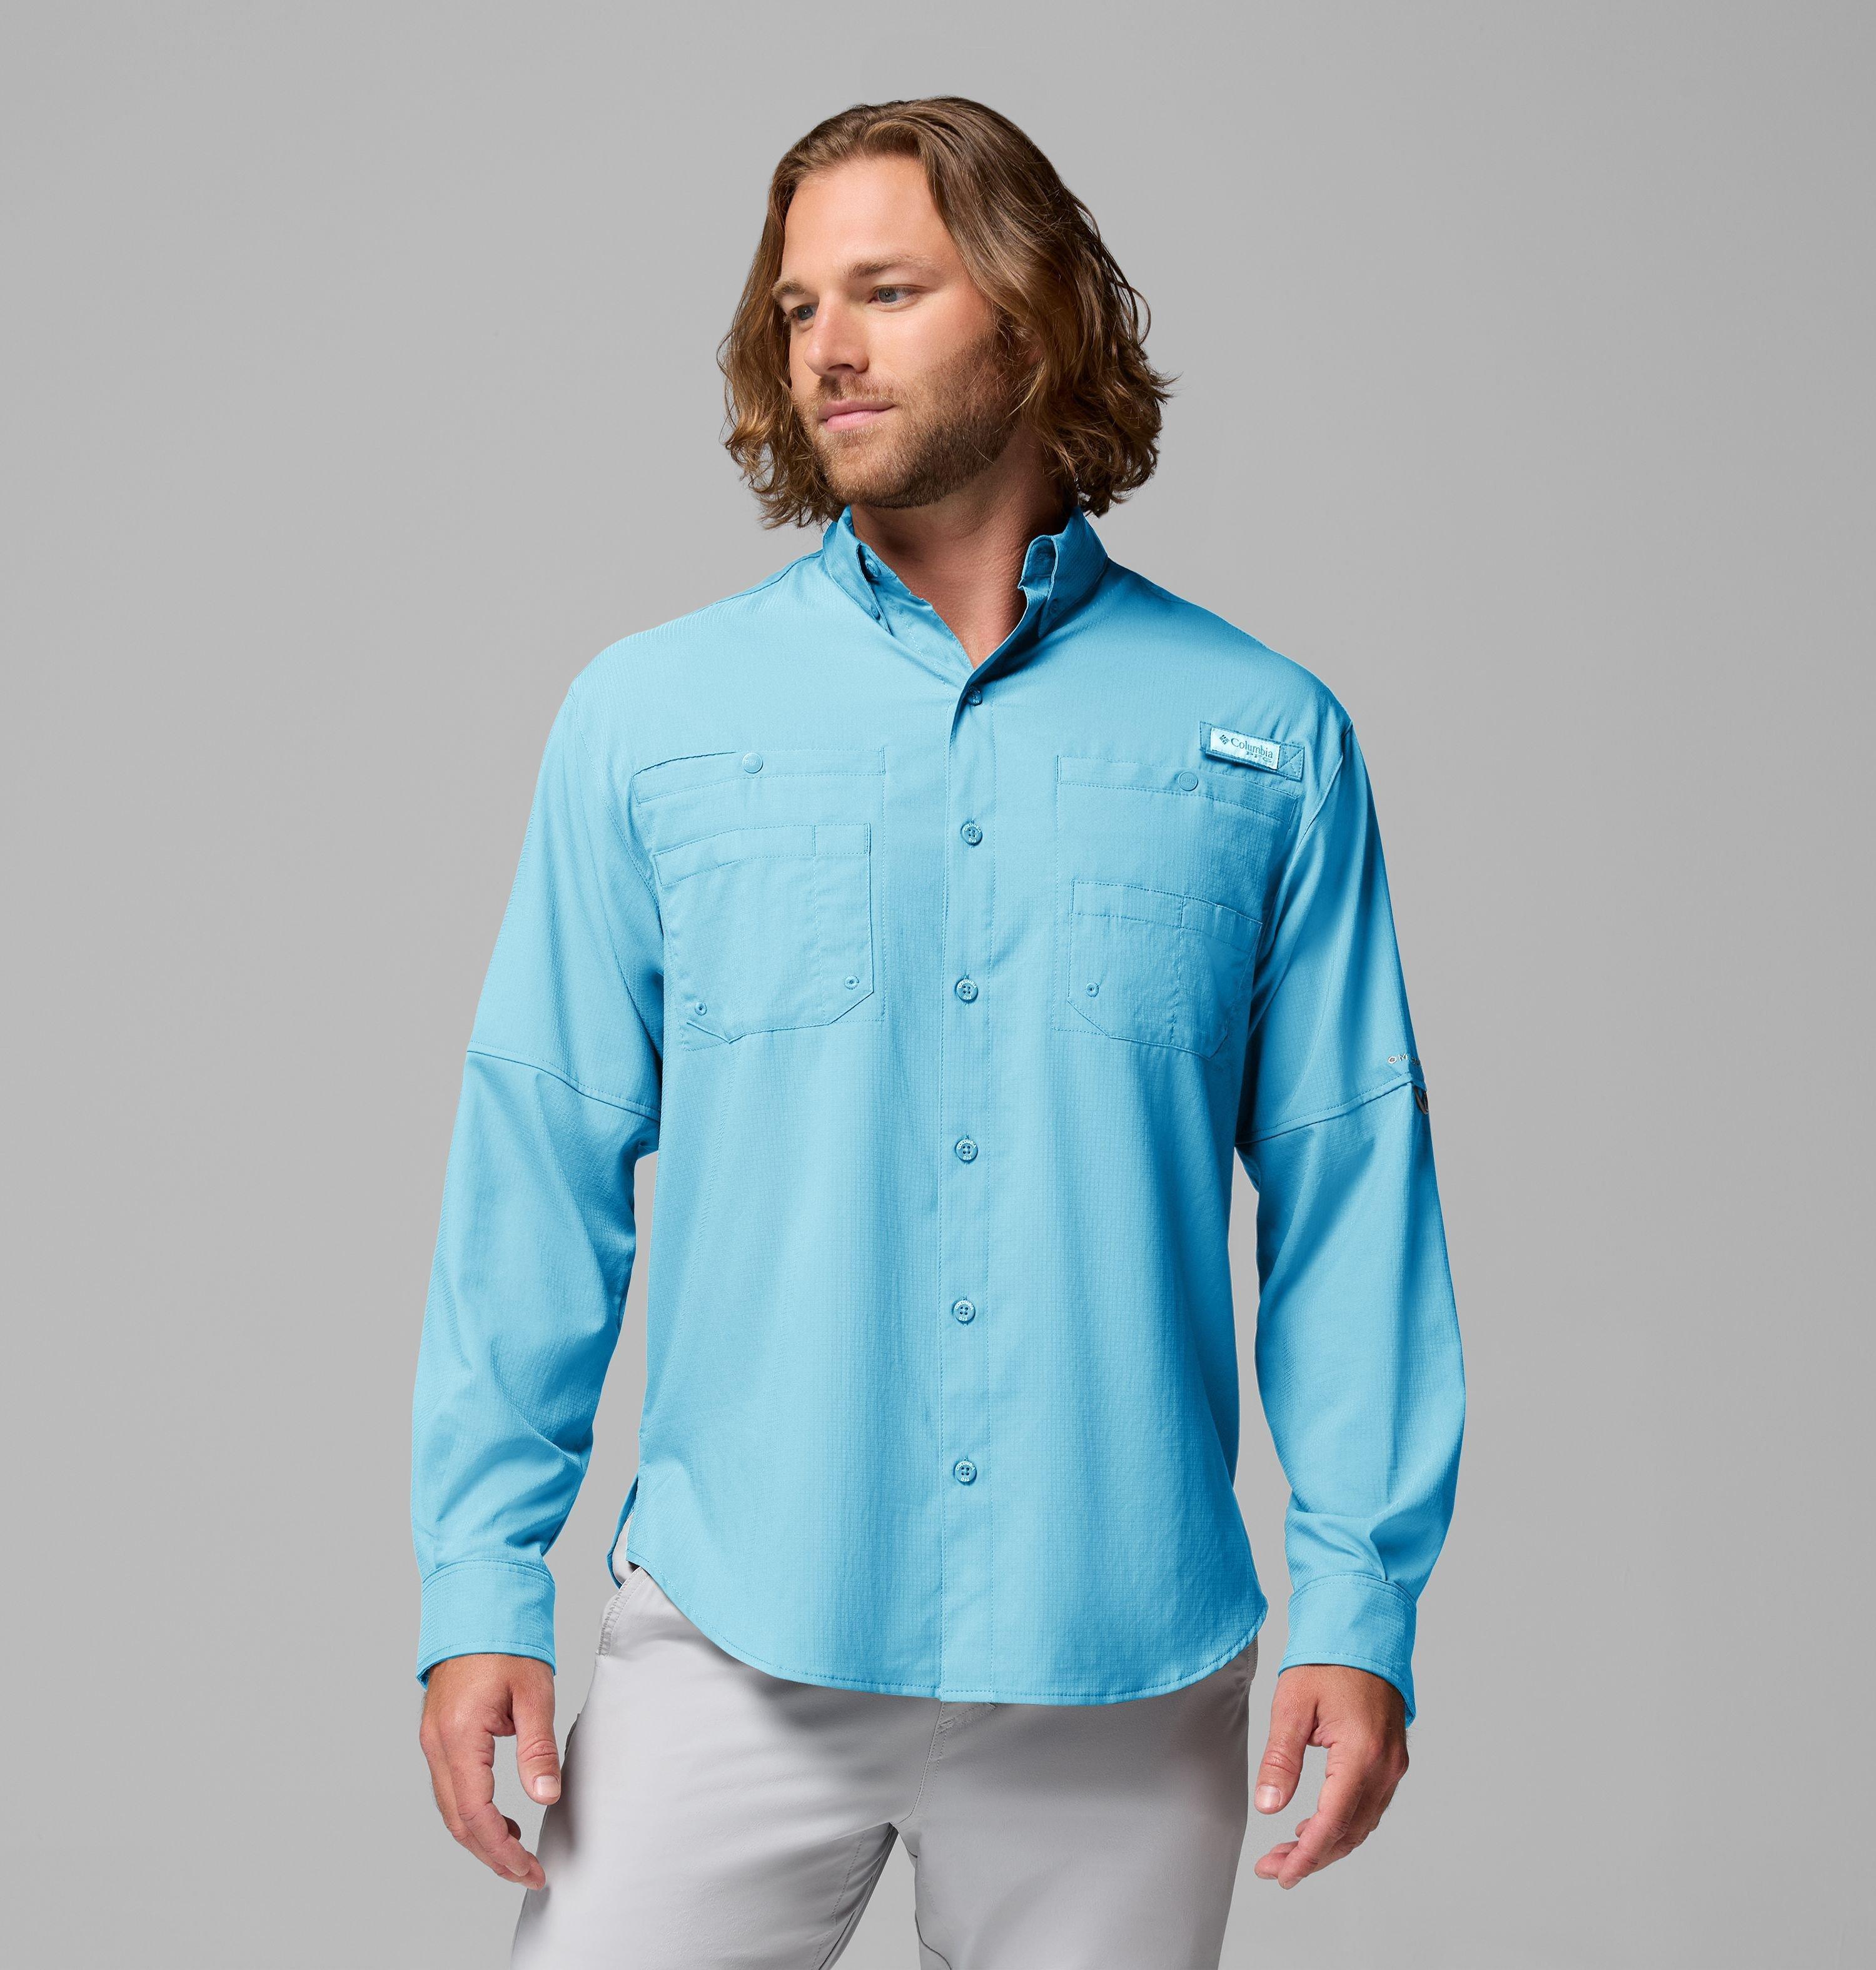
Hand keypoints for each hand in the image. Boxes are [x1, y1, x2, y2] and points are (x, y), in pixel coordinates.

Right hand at [418, 1654, 561, 1887]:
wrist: (477, 1599)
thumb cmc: (506, 1640)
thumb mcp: (534, 1692)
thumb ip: (537, 1747)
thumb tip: (544, 1796)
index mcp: (458, 1736)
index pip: (475, 1814)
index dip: (501, 1851)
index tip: (529, 1870)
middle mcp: (436, 1743)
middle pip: (457, 1820)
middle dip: (490, 1855)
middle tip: (526, 1874)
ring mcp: (432, 1739)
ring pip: (450, 1807)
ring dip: (480, 1837)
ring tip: (516, 1853)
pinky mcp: (438, 1734)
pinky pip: (450, 1787)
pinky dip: (472, 1812)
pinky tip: (499, 1819)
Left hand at [1251, 1665, 1408, 1888]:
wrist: (1364, 1632)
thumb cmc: (1327, 1661)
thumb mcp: (1293, 1704)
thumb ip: (1281, 1759)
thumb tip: (1268, 1806)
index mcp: (1360, 1753)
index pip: (1332, 1822)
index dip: (1306, 1855)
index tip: (1281, 1874)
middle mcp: (1384, 1766)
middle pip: (1349, 1832)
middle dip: (1311, 1857)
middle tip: (1273, 1868)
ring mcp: (1393, 1765)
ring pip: (1361, 1824)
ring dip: (1327, 1844)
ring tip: (1287, 1853)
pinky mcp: (1392, 1760)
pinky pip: (1369, 1806)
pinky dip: (1343, 1824)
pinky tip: (1314, 1825)